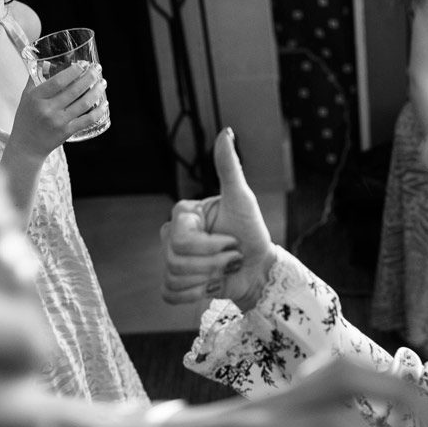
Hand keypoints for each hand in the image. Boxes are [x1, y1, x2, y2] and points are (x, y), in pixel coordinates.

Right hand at [9, 62, 107, 159]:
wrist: (26, 146)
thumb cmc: (26, 118)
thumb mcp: (26, 97)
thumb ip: (34, 79)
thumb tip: (45, 62)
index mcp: (36, 98)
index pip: (58, 81)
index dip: (73, 71)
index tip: (83, 64)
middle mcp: (47, 109)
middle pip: (74, 90)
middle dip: (90, 77)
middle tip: (98, 69)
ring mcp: (58, 122)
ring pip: (84, 104)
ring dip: (97, 91)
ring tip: (103, 83)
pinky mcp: (67, 132)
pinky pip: (87, 120)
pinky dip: (98, 111)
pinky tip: (104, 103)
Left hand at [126, 357, 423, 426]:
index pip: (341, 426)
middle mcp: (272, 407)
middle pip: (348, 375)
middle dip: (406, 395)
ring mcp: (271, 398)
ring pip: (338, 369)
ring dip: (389, 386)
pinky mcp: (270, 401)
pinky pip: (325, 383)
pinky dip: (363, 392)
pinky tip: (380, 414)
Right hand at [161, 128, 275, 310]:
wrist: (258, 266)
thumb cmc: (252, 230)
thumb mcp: (242, 198)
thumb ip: (229, 167)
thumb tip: (226, 131)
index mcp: (183, 214)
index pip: (181, 240)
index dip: (210, 247)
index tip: (232, 241)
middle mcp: (170, 234)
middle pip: (175, 260)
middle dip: (213, 265)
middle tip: (232, 258)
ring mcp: (170, 259)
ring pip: (174, 277)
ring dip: (208, 279)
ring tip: (225, 270)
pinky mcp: (174, 283)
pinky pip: (169, 293)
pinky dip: (193, 295)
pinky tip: (210, 286)